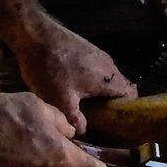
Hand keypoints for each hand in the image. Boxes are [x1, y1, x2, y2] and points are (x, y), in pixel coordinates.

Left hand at [8, 18, 135, 134]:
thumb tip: (84, 132)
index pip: (132, 97)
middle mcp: (108, 65)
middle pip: (117, 90)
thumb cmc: (50, 69)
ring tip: (80, 109)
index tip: (117, 125)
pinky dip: (86, 84)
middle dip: (108, 107)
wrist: (34, 34)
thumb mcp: (61, 101)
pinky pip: (92, 72)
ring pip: (103, 81)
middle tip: (95, 122)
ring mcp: (96, 55)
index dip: (128, 112)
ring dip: (95, 95)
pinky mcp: (84, 50)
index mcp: (109, 78)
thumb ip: (75, 120)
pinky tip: (68, 91)